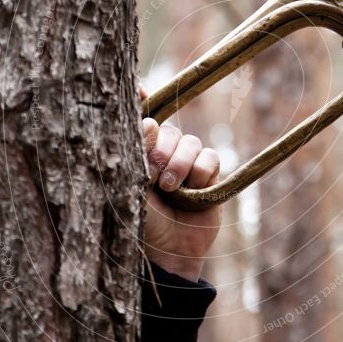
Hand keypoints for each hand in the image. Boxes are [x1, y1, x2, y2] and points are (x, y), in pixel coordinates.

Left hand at [141, 88, 221, 281]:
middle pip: (168, 130)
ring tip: (171, 190)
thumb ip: (138, 151)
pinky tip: (194, 193)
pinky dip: (202, 173)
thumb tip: (147, 120)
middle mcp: (161, 153)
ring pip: (190, 142)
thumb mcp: (132, 186)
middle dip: (162, 152)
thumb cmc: (142, 223)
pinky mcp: (208, 175)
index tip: (139, 89)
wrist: (168, 252)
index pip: (140, 118)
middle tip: (154, 178)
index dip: (141, 99)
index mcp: (138, 153)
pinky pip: (210, 157)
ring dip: (181, 165)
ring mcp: (186, 163)